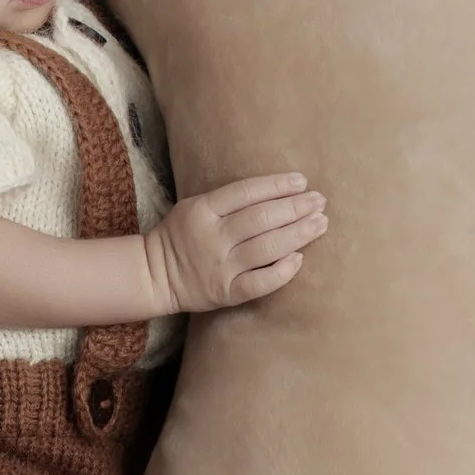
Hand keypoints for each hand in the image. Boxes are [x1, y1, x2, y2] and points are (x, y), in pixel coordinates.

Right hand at [142, 171, 327, 313]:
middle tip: (320, 201)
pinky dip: (282, 271)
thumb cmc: (182, 235)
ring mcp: (220, 267)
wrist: (154, 275)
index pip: (246, 192)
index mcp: (202, 210)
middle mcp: (212, 237)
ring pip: (266, 247)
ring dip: (298, 234)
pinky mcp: (226, 292)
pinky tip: (300, 259)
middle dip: (295, 208)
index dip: (277, 185)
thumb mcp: (195, 206)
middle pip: (261, 218)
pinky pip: (259, 283)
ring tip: (320, 223)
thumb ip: (229, 200)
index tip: (302, 182)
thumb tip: (278, 191)